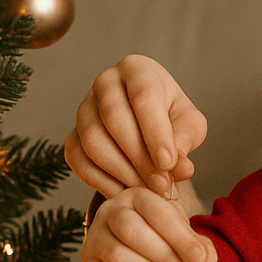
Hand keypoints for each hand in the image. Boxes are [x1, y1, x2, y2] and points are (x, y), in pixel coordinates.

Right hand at [65, 54, 207, 198]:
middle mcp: (105, 82)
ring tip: (146, 190)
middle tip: (161, 185)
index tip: (169, 164)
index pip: (143, 97)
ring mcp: (84, 108)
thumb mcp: (189, 123)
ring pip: (92, 140)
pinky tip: (123, 192)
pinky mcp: (72, 134)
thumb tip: (181, 169)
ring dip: (121, 171)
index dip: (156, 133)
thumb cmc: (172, 118)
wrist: (148, 125)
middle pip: (114, 119)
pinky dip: (99, 180)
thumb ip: (186, 140)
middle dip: (139, 157)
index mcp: (137, 69)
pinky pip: (77, 158)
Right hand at [82, 186, 216, 261]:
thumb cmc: (159, 237)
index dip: (182, 238)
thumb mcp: (180, 232)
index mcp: (136, 195)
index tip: (201, 258)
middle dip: (165, 254)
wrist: (132, 258)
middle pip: (131, 230)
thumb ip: (197, 243)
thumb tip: (209, 259)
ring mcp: (94, 240)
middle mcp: (109, 212)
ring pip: (119, 256)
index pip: (157, 212)